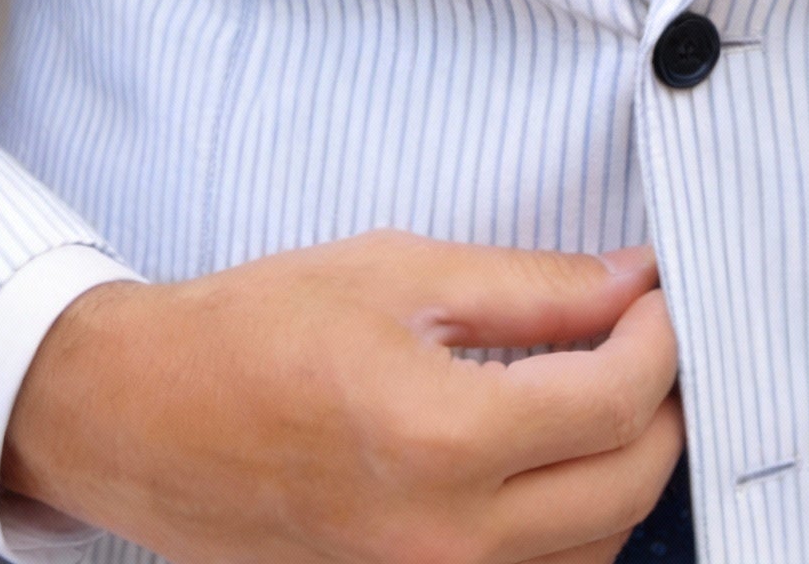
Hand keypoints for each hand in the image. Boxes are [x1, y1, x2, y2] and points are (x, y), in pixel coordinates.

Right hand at [1, 231, 682, 563]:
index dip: (661, 338)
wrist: (145, 416)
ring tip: (608, 392)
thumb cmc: (257, 330)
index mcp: (440, 440)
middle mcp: (444, 541)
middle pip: (628, 487)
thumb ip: (533, 286)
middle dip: (663, 404)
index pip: (615, 402)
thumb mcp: (401, 273)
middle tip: (650, 337)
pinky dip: (575, 527)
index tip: (660, 295)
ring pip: (596, 552)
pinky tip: (557, 461)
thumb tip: (630, 281)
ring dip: (626, 471)